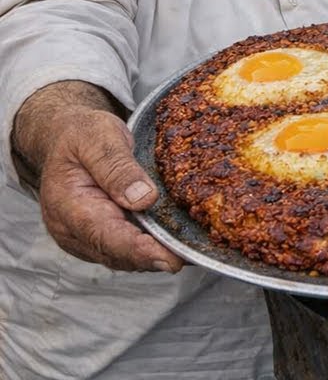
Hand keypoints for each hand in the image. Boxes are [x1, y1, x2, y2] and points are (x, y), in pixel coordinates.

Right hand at [31, 107, 182, 272]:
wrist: (68, 138)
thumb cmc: (83, 135)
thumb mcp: (100, 138)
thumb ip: (118, 168)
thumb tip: (144, 198)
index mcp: (68, 205)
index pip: (105, 236)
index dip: (140, 251)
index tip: (170, 259)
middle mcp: (72, 230)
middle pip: (117, 254)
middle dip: (155, 258)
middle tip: (193, 256)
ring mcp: (84, 238)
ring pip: (123, 258)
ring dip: (155, 257)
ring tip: (191, 252)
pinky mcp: (99, 238)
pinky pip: (126, 250)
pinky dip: (150, 250)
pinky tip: (177, 244)